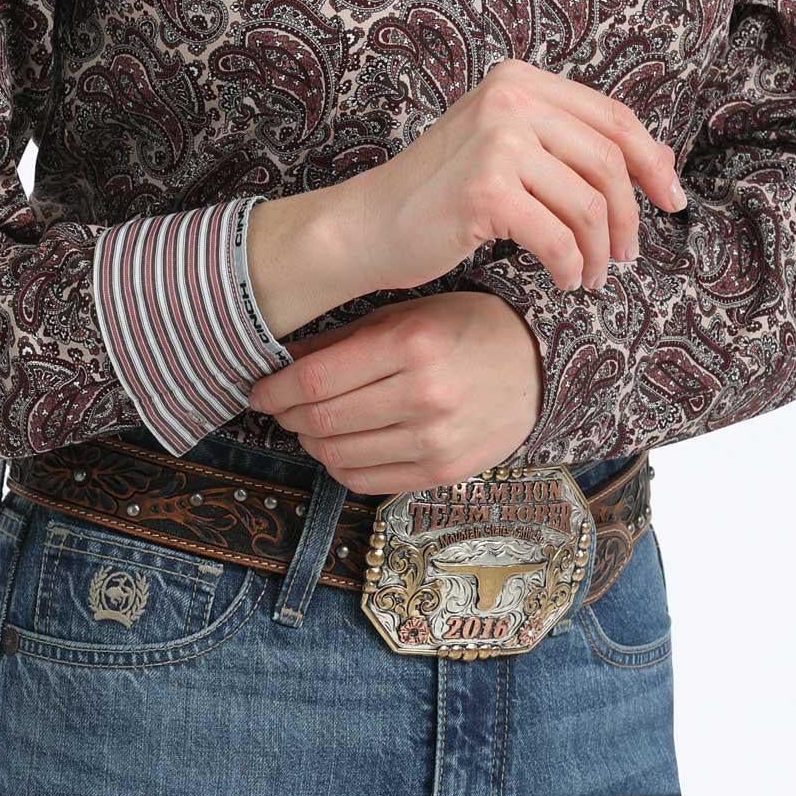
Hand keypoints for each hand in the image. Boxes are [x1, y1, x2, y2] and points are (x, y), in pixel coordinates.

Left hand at [246, 290, 542, 496]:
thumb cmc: (466, 328)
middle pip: (322, 421)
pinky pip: (366, 481)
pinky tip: (338, 446)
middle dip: (285, 416)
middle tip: (275, 406)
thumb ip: (345, 340)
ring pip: (338, 455)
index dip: (274, 389)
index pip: (316, 381)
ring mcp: (436, 441)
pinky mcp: (443, 473)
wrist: (538, 366)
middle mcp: (423, 396)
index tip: (258, 390)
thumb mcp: (407, 314)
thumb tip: (284, 363)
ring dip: (309, 441)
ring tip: (307, 424)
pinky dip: (338, 465)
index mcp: (411, 346)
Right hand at [343, 57, 685, 295]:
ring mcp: (496, 141)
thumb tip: (665, 160)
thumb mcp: (512, 153)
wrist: (369, 225)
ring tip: (590, 275)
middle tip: (625, 256)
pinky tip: (564, 280)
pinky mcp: (485, 189)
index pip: (614, 118)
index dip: (653, 162)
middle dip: (628, 217)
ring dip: (599, 251)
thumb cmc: (441, 195)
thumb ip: (577, 147)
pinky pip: (558, 237)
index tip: (673, 200)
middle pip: (609, 162)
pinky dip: (570, 267)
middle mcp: (510, 99)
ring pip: (589, 203)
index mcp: (519, 81)